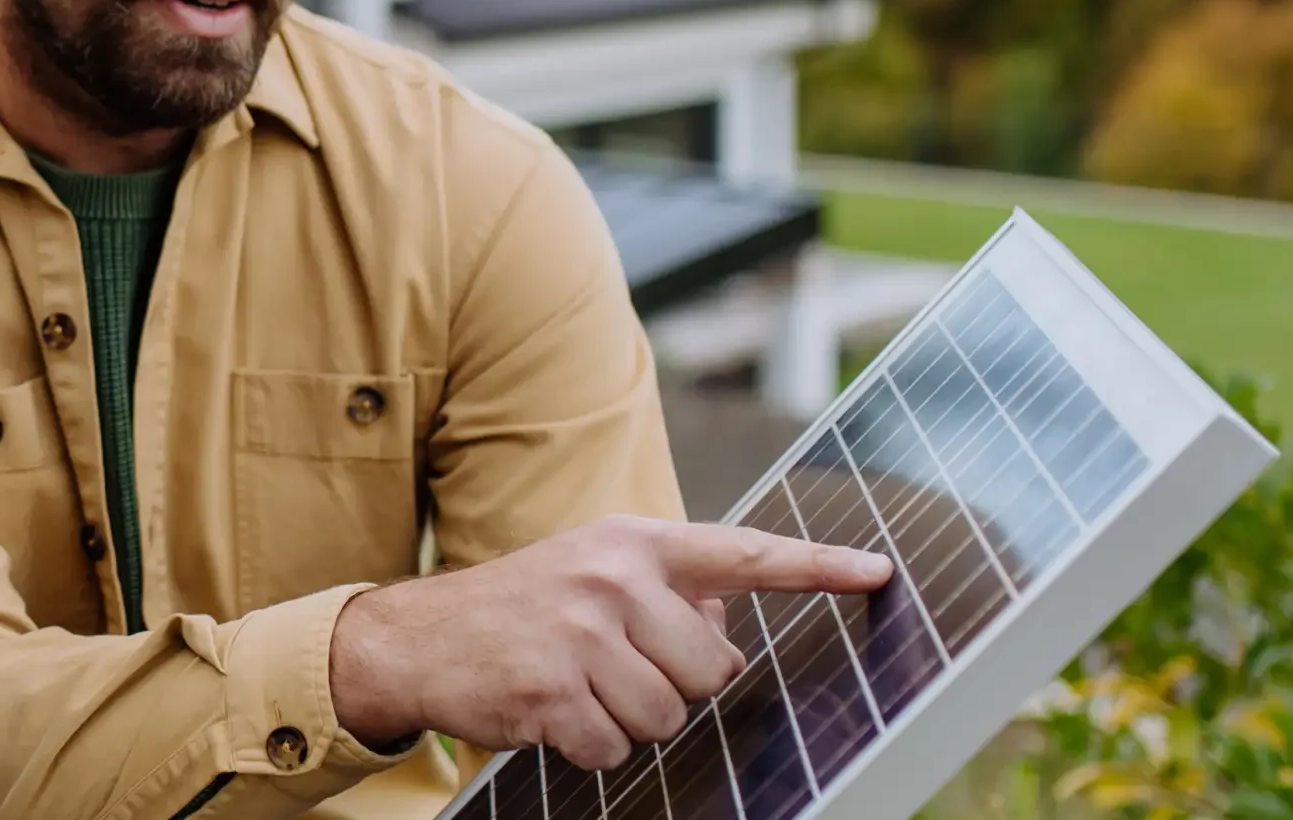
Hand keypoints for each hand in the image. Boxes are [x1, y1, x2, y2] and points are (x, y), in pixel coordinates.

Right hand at [327, 514, 893, 768]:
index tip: (876, 571)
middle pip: (710, 670)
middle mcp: (611, 580)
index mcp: (631, 544)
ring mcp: (580, 635)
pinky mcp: (551, 692)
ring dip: (627, 720)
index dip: (816, 565)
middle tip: (615, 668)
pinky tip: (552, 713)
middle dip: (673, 686)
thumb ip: (665, 592)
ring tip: (577, 688)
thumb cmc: (519, 609)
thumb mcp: (591, 572)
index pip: (742, 553)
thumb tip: (726, 636)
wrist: (416, 638)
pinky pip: (615, 747)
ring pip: (667, 717)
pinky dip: (589, 746)